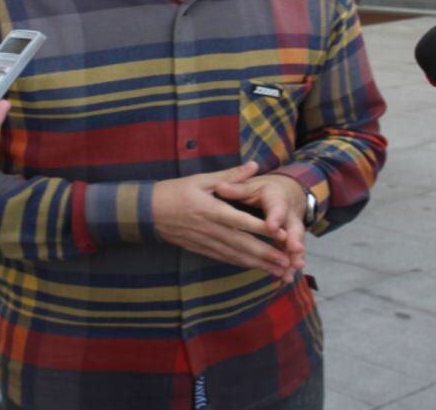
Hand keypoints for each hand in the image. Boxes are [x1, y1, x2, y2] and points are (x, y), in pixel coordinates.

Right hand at [151, 163, 294, 279]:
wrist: (148, 212)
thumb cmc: (175, 191)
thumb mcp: (201, 179)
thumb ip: (230, 176)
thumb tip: (253, 165)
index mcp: (211, 209)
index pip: (240, 220)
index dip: (260, 228)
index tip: (280, 233)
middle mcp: (210, 229)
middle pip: (242, 244)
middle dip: (266, 254)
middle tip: (287, 261)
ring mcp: (206, 242)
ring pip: (236, 255)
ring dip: (258, 264)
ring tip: (278, 270)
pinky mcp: (202, 249)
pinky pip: (225, 258)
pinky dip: (242, 264)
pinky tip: (255, 268)